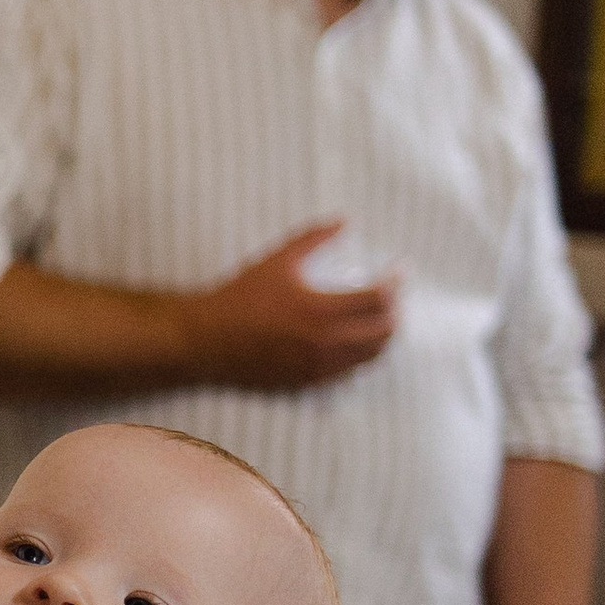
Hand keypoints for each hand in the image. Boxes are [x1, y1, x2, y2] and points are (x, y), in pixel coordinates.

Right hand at [180, 224, 396, 390]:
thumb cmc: (240, 298)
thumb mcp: (277, 260)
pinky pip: (350, 372)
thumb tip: (344, 221)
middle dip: (395, 311)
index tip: (398, 272)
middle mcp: (325, 342)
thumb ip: (313, 238)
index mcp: (320, 308)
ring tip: (381, 319)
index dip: (395, 283)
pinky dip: (362, 355)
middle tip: (393, 296)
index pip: (379, 298)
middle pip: (384, 331)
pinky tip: (356, 341)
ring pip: (372, 356)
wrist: (206, 341)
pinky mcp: (309, 382)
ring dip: (383, 336)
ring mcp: (319, 366)